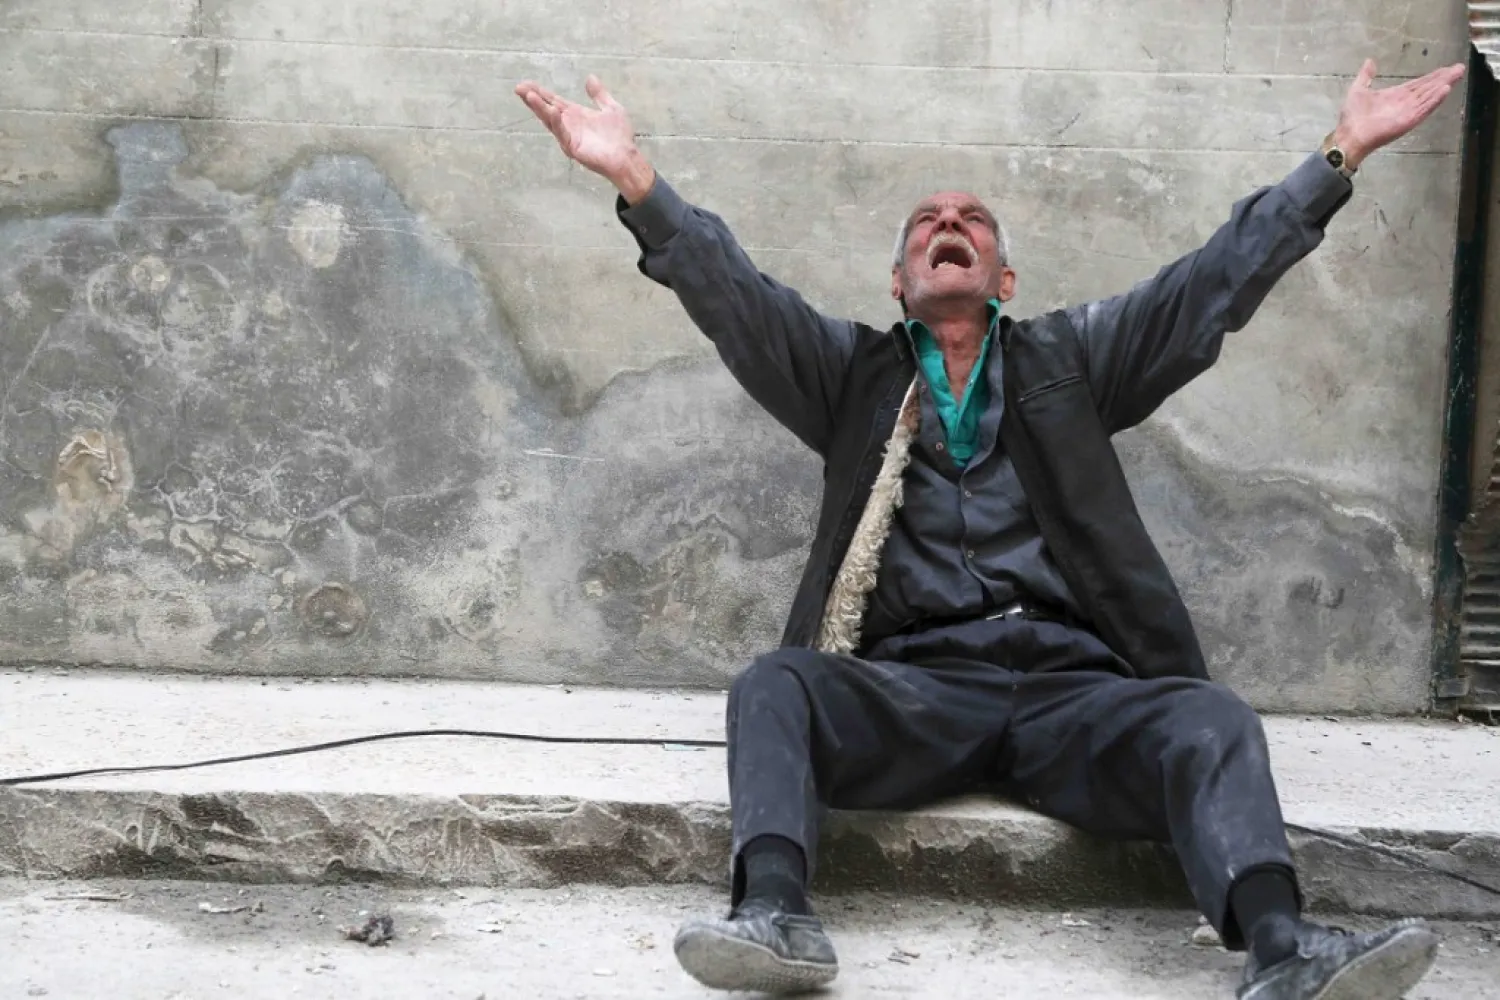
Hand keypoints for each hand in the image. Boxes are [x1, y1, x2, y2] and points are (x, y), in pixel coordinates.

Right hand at [515, 75, 655, 202]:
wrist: (627, 157)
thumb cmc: (620, 136)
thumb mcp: (611, 108)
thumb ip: (599, 94)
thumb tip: (590, 77)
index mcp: (575, 115)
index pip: (553, 101)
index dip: (540, 92)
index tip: (526, 83)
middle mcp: (569, 125)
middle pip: (546, 109)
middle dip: (533, 98)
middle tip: (518, 87)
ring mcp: (569, 137)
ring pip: (550, 120)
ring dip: (539, 108)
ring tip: (528, 95)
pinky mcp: (573, 148)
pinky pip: (562, 133)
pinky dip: (556, 122)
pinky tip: (551, 111)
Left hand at [1331, 59, 1465, 167]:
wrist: (1348, 135)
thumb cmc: (1352, 116)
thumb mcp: (1358, 90)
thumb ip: (1366, 76)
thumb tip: (1370, 61)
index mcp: (1395, 95)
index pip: (1418, 84)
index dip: (1432, 76)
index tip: (1445, 68)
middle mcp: (1404, 103)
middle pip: (1428, 88)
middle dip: (1443, 78)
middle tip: (1459, 68)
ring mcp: (1407, 112)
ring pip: (1429, 96)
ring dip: (1443, 85)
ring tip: (1456, 74)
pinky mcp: (1408, 121)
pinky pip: (1424, 109)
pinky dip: (1434, 100)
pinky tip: (1445, 90)